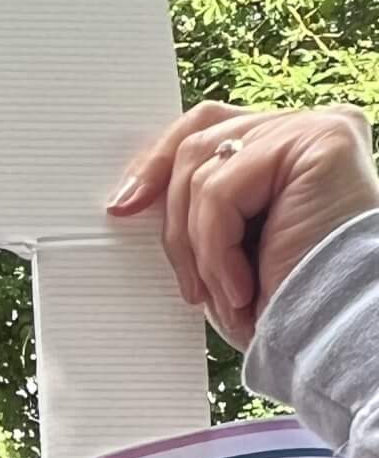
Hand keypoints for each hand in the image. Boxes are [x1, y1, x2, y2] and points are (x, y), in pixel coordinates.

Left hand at [109, 102, 378, 347]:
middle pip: (197, 140)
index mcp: (287, 148)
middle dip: (173, 218)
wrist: (334, 331)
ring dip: (199, 247)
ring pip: (203, 169)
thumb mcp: (224, 249)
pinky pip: (223, 190)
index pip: (207, 129)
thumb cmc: (286, 301)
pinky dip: (217, 249)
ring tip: (225, 294)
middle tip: (181, 279)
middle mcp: (306, 126)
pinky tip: (242, 287)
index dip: (157, 163)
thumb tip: (131, 197)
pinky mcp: (319, 139)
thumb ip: (197, 208)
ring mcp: (314, 127)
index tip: (122, 207)